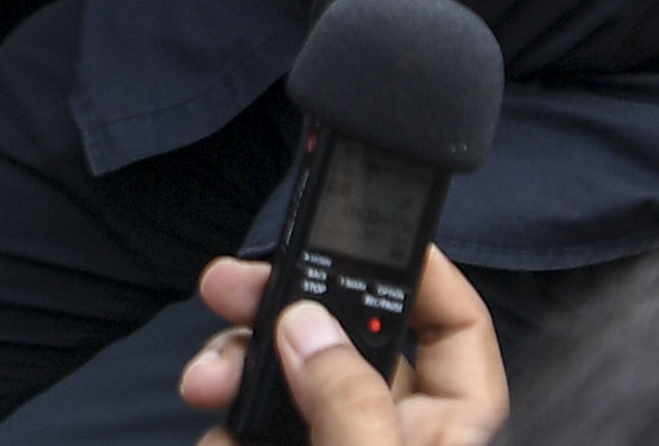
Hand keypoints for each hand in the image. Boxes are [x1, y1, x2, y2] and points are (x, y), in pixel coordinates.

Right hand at [177, 250, 505, 445]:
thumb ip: (346, 401)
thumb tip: (308, 327)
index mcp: (449, 429)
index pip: (456, 327)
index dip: (419, 271)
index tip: (359, 233)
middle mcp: (395, 438)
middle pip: (347, 344)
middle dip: (285, 312)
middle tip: (228, 287)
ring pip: (287, 388)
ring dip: (236, 372)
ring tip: (202, 382)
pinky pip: (252, 437)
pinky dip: (223, 434)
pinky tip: (215, 442)